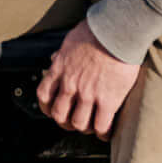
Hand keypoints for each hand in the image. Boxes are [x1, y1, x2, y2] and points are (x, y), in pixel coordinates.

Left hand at [35, 18, 142, 139]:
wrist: (117, 30)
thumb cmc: (97, 30)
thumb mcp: (70, 40)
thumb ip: (62, 53)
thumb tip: (55, 58)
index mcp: (59, 69)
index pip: (44, 95)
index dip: (47, 108)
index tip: (53, 110)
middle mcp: (71, 84)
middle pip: (59, 115)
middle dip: (65, 122)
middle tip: (73, 122)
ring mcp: (88, 94)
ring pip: (79, 124)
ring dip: (84, 128)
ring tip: (91, 126)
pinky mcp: (108, 100)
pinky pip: (101, 125)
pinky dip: (103, 133)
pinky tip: (106, 132)